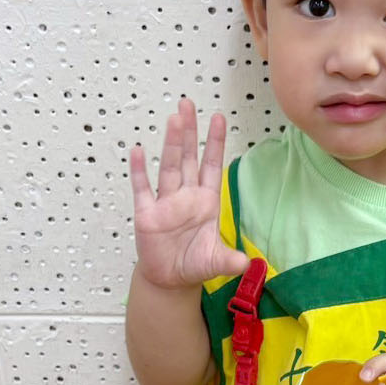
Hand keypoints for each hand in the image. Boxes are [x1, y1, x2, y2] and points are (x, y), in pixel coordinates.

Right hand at [129, 100, 248, 288]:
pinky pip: (142, 189)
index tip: (219, 119)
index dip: (215, 143)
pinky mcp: (146, 213)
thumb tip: (247, 263)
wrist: (170, 279)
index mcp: (206, 202)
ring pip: (168, 166)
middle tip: (189, 104)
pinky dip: (139, 171)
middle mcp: (186, 196)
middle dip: (190, 132)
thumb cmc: (194, 264)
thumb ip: (230, 260)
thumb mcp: (217, 262)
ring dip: (170, 143)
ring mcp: (165, 202)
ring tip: (173, 119)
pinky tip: (138, 151)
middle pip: (188, 158)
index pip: (212, 166)